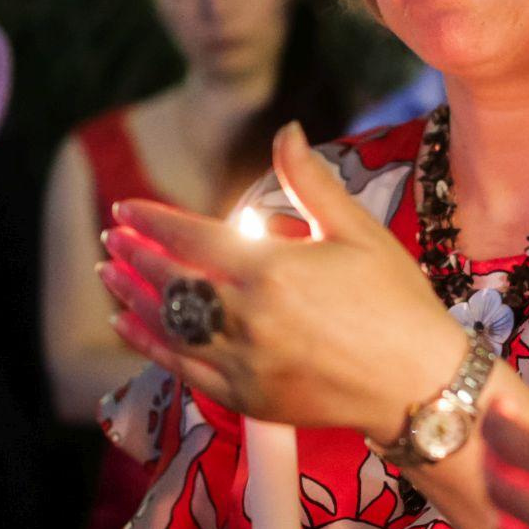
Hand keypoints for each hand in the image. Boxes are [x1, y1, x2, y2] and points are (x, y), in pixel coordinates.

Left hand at [103, 122, 465, 435]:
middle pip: (170, 280)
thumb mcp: (359, 232)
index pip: (191, 238)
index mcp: (271, 269)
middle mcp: (247, 317)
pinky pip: (182, 369)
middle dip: (136, 254)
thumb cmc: (398, 303)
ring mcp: (242, 362)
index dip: (153, 221)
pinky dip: (150, 346)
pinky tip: (131, 328)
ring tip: (109, 276)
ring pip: (168, 325)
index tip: (125, 208)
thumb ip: (310, 183)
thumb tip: (285, 130)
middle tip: (113, 237)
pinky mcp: (246, 398)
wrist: (420, 385)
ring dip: (132, 297)